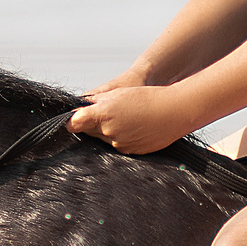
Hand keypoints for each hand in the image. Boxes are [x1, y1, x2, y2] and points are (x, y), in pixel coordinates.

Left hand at [68, 85, 196, 155]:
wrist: (175, 112)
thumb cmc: (147, 98)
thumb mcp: (117, 93)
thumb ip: (95, 102)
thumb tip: (78, 110)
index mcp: (103, 115)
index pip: (73, 123)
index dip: (71, 122)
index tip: (71, 120)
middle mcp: (108, 132)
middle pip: (89, 132)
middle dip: (91, 124)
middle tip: (101, 115)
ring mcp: (119, 144)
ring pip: (104, 139)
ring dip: (107, 131)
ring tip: (123, 119)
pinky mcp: (131, 152)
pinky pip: (118, 146)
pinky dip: (121, 137)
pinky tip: (133, 128)